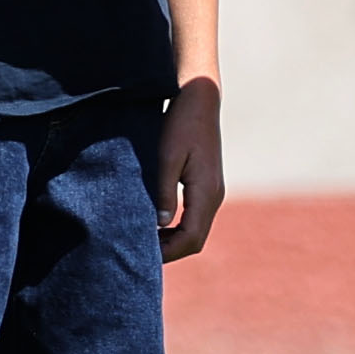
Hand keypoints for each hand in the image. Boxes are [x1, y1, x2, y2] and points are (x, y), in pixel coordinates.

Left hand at [153, 76, 224, 261]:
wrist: (200, 99)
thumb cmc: (181, 124)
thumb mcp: (167, 157)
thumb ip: (165, 192)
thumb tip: (160, 224)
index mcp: (206, 192)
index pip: (191, 238)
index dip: (168, 252)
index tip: (143, 255)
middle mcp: (214, 195)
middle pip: (196, 239)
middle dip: (170, 251)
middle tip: (140, 253)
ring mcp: (213, 191)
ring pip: (197, 230)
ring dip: (174, 240)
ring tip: (146, 240)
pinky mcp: (208, 184)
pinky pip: (196, 217)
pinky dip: (178, 227)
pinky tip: (158, 224)